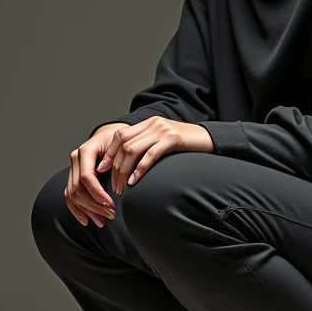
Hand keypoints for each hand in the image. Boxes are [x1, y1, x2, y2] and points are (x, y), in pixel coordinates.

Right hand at [65, 123, 131, 227]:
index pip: (86, 177)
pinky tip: (86, 220)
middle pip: (78, 188)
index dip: (97, 194)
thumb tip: (117, 180)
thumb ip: (117, 161)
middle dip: (94, 205)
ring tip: (102, 221)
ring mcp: (72, 168)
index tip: (111, 205)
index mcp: (86, 151)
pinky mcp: (73, 176)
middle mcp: (75, 159)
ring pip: (72, 194)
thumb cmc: (118, 141)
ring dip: (87, 210)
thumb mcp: (121, 146)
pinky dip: (76, 209)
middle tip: (111, 215)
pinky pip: (69, 195)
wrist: (109, 135)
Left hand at [97, 116, 214, 194]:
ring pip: (133, 149)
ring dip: (124, 170)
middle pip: (123, 144)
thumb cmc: (186, 146)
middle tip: (114, 186)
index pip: (120, 135)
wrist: (210, 139)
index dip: (109, 153)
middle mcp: (152, 123)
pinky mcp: (172, 139)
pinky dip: (139, 169)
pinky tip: (135, 181)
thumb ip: (147, 147)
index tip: (102, 170)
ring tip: (122, 187)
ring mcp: (162, 130)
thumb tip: (128, 165)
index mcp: (148, 123)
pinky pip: (150, 154)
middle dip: (115, 167)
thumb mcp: (163, 142)